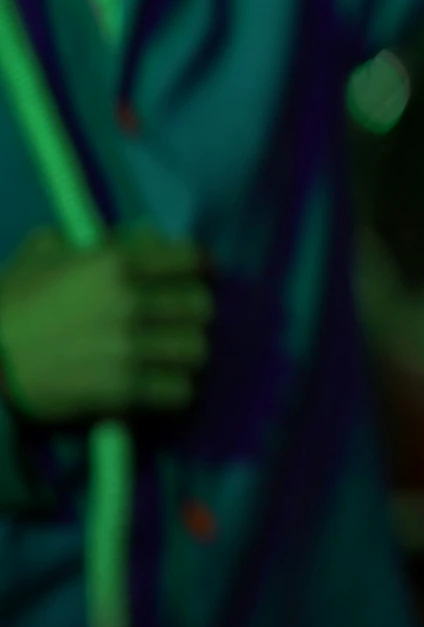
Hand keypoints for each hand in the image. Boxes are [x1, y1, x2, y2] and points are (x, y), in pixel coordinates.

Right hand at [0, 228, 212, 422]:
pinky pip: (180, 390)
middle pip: (201, 306)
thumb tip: (136, 236)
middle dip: (191, 315)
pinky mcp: (123, 389)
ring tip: (170, 357)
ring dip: (185, 355)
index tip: (197, 277)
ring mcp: (129, 347)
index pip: (188, 259)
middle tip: (177, 323)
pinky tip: (159, 387)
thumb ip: (89, 242)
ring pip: (197, 349)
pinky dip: (174, 390)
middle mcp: (130, 301)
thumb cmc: (7, 306)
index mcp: (114, 263)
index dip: (197, 269)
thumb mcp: (40, 256)